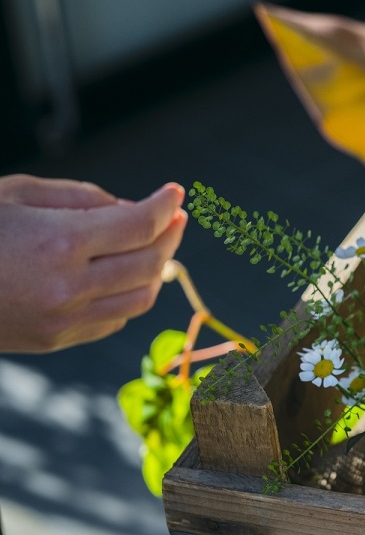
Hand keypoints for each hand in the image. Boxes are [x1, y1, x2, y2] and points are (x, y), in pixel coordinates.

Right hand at [0, 175, 186, 352]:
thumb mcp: (19, 194)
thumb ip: (83, 199)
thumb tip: (135, 211)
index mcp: (58, 243)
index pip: (140, 226)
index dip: (165, 206)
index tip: (175, 192)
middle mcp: (67, 287)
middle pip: (149, 263)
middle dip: (169, 235)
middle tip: (173, 216)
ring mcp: (62, 320)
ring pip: (140, 299)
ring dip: (157, 269)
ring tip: (156, 244)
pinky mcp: (56, 341)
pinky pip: (114, 320)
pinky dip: (130, 295)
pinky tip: (125, 273)